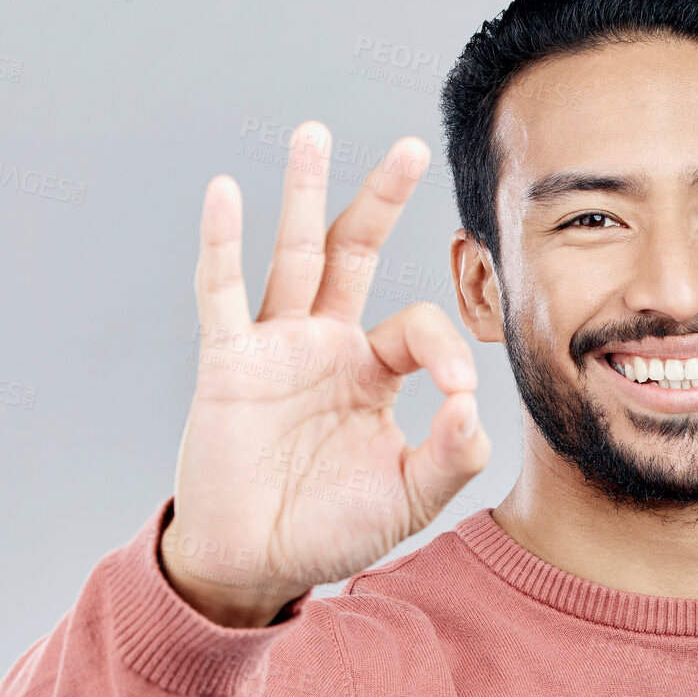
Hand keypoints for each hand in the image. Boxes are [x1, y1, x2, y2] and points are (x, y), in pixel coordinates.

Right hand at [161, 121, 490, 626]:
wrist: (258, 563)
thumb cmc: (332, 530)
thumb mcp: (409, 498)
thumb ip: (451, 457)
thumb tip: (476, 406)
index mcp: (374, 373)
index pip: (417, 327)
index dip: (444, 348)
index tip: (458, 393)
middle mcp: (327, 346)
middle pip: (356, 255)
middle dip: (381, 201)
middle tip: (411, 146)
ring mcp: (276, 349)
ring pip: (293, 257)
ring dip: (303, 195)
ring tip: (314, 133)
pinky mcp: (228, 365)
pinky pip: (221, 295)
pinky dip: (222, 244)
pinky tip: (225, 192)